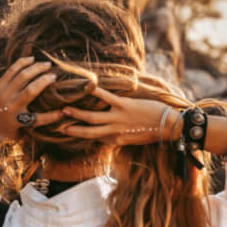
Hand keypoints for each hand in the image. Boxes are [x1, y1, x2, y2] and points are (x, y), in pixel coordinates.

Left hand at [0, 56, 66, 137]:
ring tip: (47, 65)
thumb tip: (40, 134)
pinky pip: (13, 70)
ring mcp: (5, 93)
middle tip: (55, 77)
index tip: (64, 112)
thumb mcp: (9, 134)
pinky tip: (32, 59)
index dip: (53, 116)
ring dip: (37, 68)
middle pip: (33, 90)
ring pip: (24, 76)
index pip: (39, 119)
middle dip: (46, 81)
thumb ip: (24, 133)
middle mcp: (12, 106)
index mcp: (17, 120)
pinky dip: (23, 62)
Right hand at [58, 87, 179, 145]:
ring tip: (64, 109)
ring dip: (77, 113)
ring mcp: (118, 119)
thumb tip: (107, 135)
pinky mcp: (125, 106)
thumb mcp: (133, 139)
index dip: (79, 135)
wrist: (169, 127)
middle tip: (57, 124)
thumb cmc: (153, 132)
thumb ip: (119, 137)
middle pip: (87, 131)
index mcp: (116, 140)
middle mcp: (114, 131)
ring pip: (92, 117)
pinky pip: (106, 98)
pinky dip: (96, 92)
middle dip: (71, 128)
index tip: (67, 132)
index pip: (94, 138)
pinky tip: (88, 86)